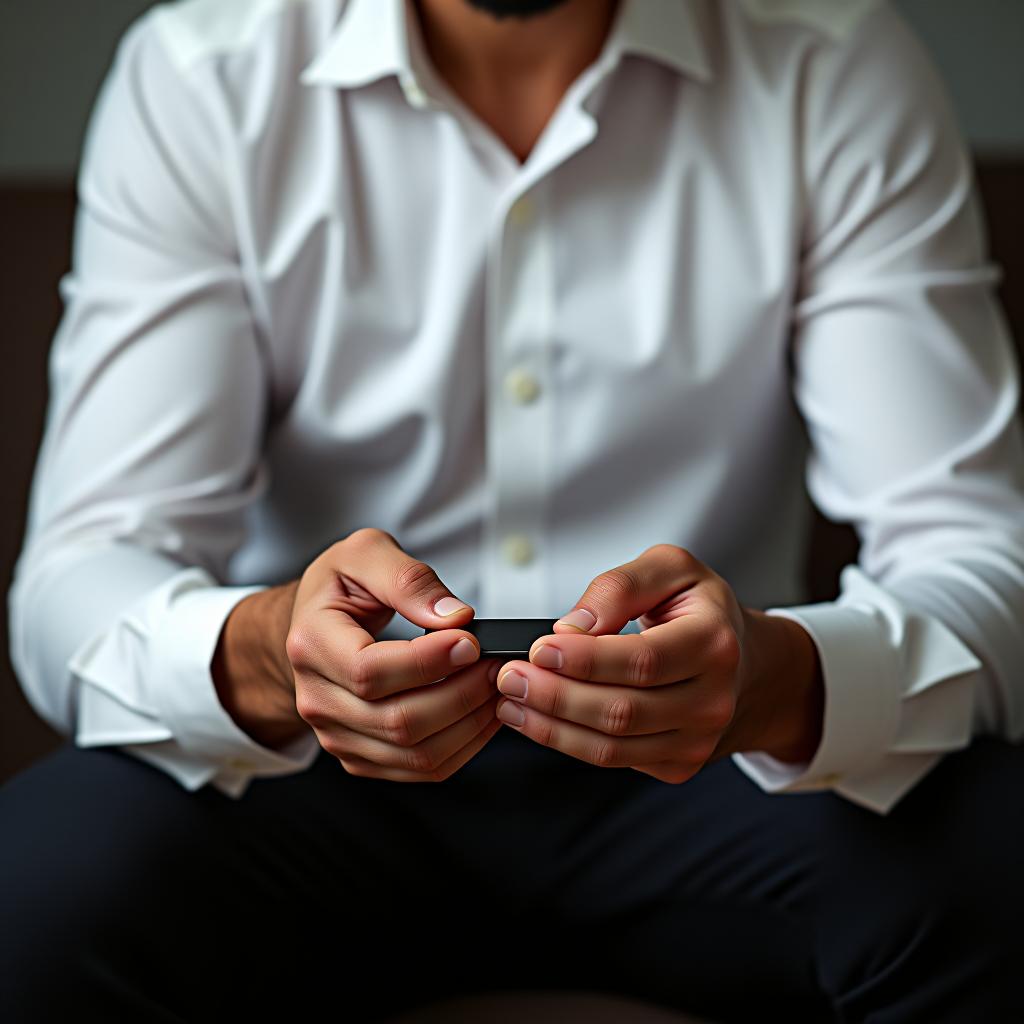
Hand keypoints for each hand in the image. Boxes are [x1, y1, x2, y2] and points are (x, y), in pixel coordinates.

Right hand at [214, 528, 502, 780]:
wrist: (314, 622)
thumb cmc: (338, 587)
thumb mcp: (365, 553)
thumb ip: (408, 579)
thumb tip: (453, 617)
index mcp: (312, 644)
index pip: (370, 672)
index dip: (428, 662)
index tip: (470, 641)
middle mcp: (318, 698)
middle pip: (399, 720)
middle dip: (462, 694)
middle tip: (496, 665)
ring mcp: (338, 733)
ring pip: (416, 752)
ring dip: (470, 724)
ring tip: (496, 687)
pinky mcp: (362, 754)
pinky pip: (421, 767)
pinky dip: (463, 745)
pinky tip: (482, 713)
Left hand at [492, 544, 823, 782]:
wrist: (747, 663)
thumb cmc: (700, 610)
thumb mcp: (671, 569)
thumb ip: (621, 586)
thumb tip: (573, 625)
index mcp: (714, 643)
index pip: (642, 661)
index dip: (585, 659)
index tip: (538, 648)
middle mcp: (712, 700)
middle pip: (621, 710)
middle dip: (554, 695)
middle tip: (509, 676)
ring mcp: (697, 740)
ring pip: (611, 746)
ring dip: (551, 726)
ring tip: (510, 700)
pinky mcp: (678, 765)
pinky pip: (613, 760)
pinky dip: (567, 742)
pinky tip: (536, 718)